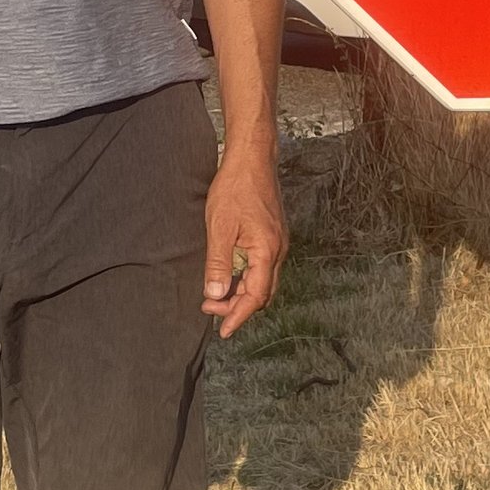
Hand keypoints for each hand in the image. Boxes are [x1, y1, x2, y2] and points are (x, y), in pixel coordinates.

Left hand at [203, 139, 287, 338]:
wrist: (252, 159)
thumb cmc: (236, 188)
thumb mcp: (219, 227)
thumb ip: (218, 263)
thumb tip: (215, 294)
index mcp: (267, 251)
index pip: (255, 297)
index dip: (238, 316)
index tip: (223, 330)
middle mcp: (278, 250)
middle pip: (263, 293)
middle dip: (238, 307)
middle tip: (211, 309)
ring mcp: (278, 242)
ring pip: (264, 281)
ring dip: (242, 293)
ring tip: (216, 294)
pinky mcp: (273, 235)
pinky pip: (264, 267)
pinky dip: (247, 278)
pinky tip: (230, 275)